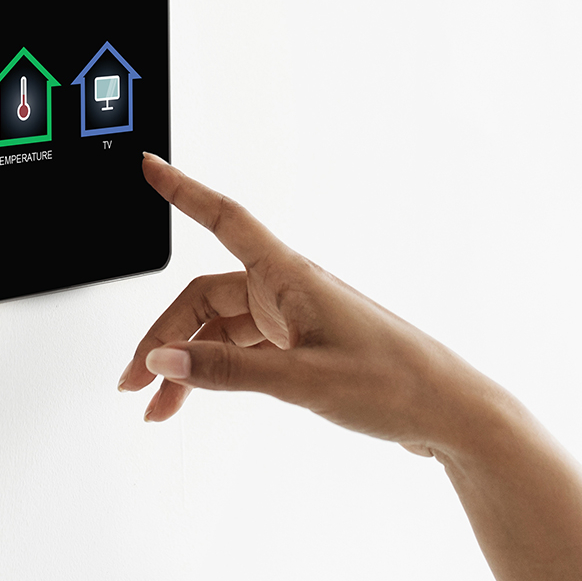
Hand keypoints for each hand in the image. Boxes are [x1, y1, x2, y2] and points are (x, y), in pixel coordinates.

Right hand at [117, 154, 494, 458]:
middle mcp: (289, 290)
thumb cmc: (394, 385)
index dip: (184, 191)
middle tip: (133, 379)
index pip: (225, 218)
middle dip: (163, 337)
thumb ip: (226, 370)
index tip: (151, 167)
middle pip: (204, 297)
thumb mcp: (301, 380)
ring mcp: (296, 319)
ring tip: (158, 406)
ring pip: (220, 330)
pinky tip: (196, 399)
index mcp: (291, 277)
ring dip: (186, 364)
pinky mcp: (305, 346)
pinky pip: (242, 351)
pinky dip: (214, 373)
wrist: (448, 413)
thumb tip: (163, 361)